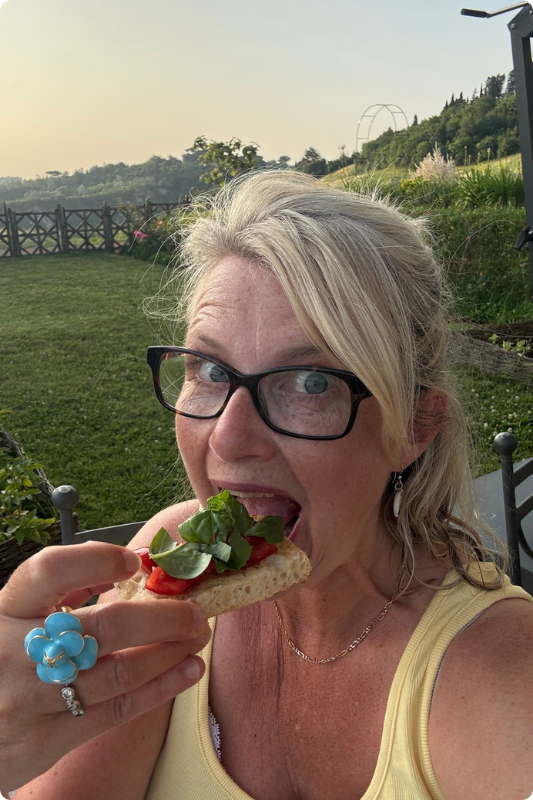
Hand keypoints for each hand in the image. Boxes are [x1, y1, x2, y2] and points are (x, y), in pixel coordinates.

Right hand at [0, 541, 209, 790]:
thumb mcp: (8, 619)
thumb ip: (58, 592)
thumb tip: (125, 563)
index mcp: (4, 610)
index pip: (49, 571)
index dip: (97, 560)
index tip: (136, 560)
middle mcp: (14, 652)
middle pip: (105, 627)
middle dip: (163, 617)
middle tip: (196, 611)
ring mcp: (31, 699)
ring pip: (120, 671)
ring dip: (170, 652)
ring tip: (197, 638)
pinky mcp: (47, 739)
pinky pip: (117, 710)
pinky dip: (161, 688)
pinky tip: (187, 671)